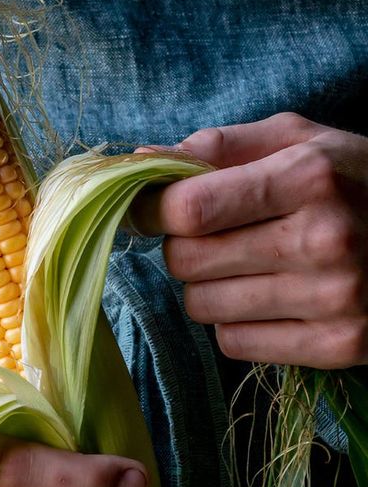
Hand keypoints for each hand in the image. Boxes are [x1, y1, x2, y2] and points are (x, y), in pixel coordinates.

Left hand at [132, 112, 367, 368]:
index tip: (155, 209)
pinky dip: (238, 323)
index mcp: (308, 177)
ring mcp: (335, 299)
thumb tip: (140, 160)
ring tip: (249, 266)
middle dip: (184, 247)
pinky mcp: (340, 346)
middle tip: (213, 237)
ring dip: (208, 287)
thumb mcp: (300, 140)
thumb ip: (220, 146)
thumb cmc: (354, 181)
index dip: (154, 209)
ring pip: (202, 306)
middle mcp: (323, 240)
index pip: (189, 209)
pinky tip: (272, 299)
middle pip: (186, 261)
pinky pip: (234, 344)